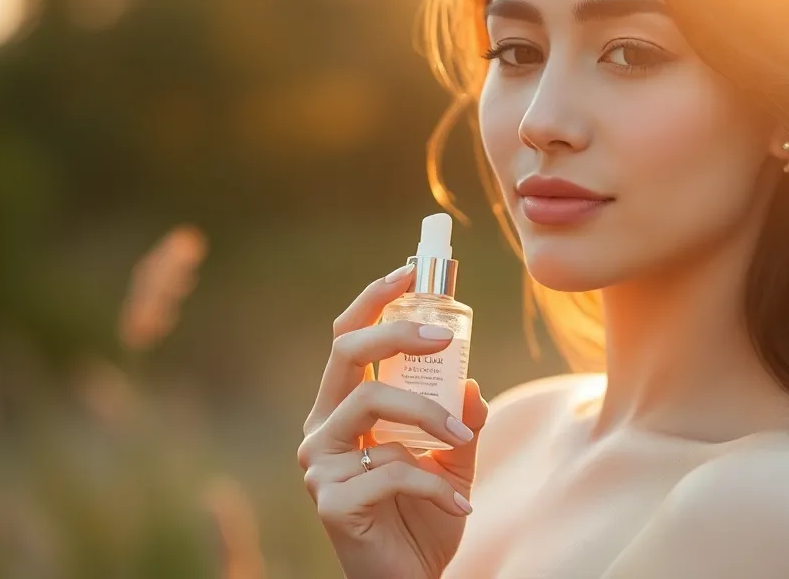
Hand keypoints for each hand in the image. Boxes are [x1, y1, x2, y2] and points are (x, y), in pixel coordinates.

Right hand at [298, 263, 488, 578]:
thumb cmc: (424, 518)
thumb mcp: (453, 460)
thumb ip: (460, 420)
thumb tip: (469, 382)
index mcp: (342, 410)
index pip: (348, 340)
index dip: (374, 300)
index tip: (411, 270)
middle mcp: (322, 429)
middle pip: (347, 356)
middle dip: (397, 334)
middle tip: (445, 337)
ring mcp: (320, 465)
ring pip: (374, 407)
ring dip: (430, 418)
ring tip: (464, 443)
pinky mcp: (332, 501)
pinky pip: (394, 470)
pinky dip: (438, 485)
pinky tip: (462, 505)